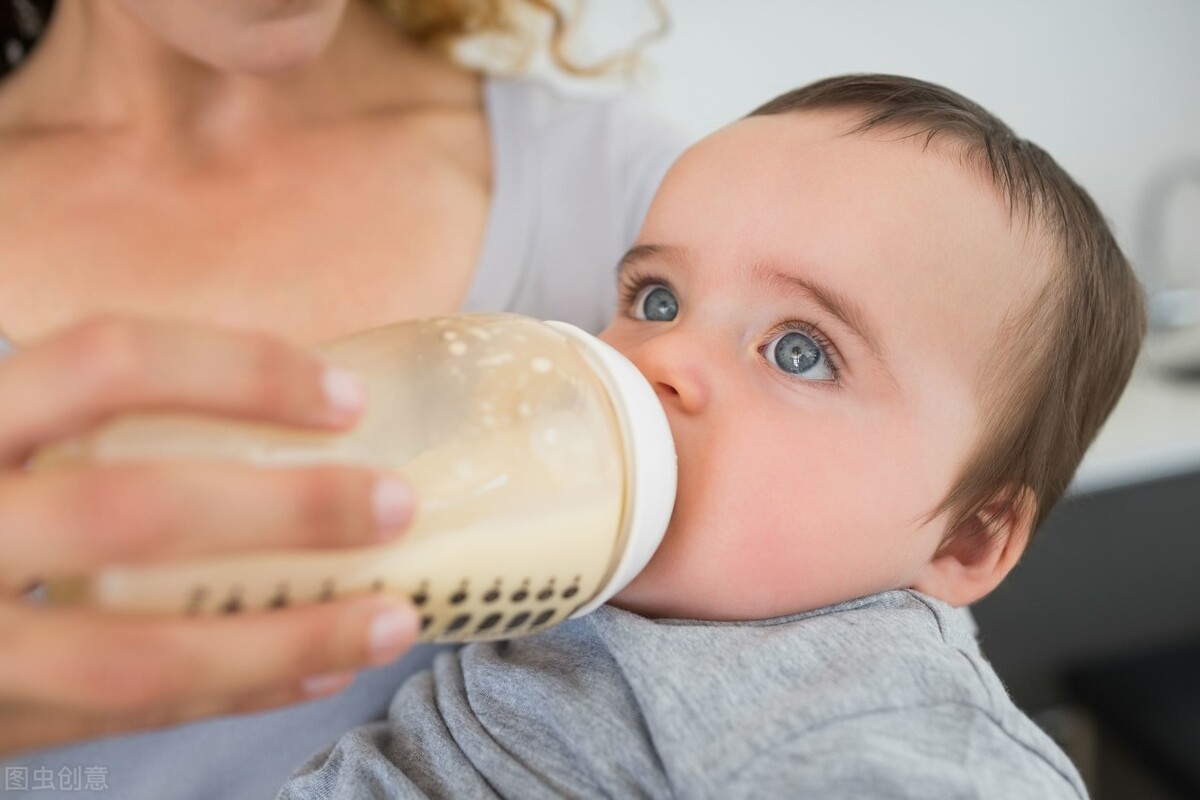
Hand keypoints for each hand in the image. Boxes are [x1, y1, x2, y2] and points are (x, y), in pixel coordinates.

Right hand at [0, 316, 420, 755]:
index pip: (106, 361)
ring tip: (395, 618)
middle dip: (289, 510)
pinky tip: (319, 668)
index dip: (238, 370)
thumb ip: (64, 413)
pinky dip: (236, 692)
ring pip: (141, 654)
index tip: (345, 395)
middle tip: (397, 502)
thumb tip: (263, 405)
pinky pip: (130, 717)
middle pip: (136, 510)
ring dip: (288, 636)